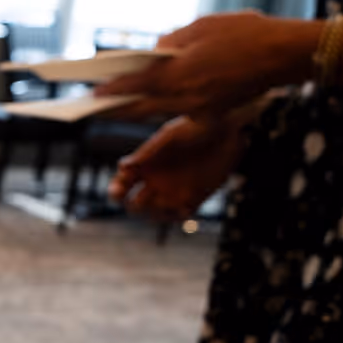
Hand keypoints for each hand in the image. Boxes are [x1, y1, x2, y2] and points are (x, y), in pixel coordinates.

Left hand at [96, 11, 316, 118]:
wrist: (284, 53)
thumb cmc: (245, 32)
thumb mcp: (201, 27)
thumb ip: (171, 42)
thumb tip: (152, 54)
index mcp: (179, 74)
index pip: (134, 86)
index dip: (111, 90)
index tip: (94, 92)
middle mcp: (185, 98)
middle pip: (140, 108)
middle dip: (115, 108)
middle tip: (92, 107)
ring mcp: (200, 109)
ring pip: (158, 113)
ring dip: (137, 110)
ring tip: (117, 106)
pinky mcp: (214, 114)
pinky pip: (183, 116)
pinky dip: (166, 111)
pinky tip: (155, 105)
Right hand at [108, 116, 245, 221]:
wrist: (226, 129)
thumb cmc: (195, 127)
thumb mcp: (168, 136)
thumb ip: (147, 153)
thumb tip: (123, 167)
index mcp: (144, 166)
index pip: (122, 185)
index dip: (116, 191)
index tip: (118, 192)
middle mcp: (155, 181)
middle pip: (134, 205)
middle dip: (134, 204)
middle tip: (143, 197)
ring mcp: (173, 192)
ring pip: (153, 214)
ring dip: (155, 212)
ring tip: (163, 201)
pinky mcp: (193, 199)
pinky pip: (177, 216)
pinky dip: (175, 215)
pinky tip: (181, 206)